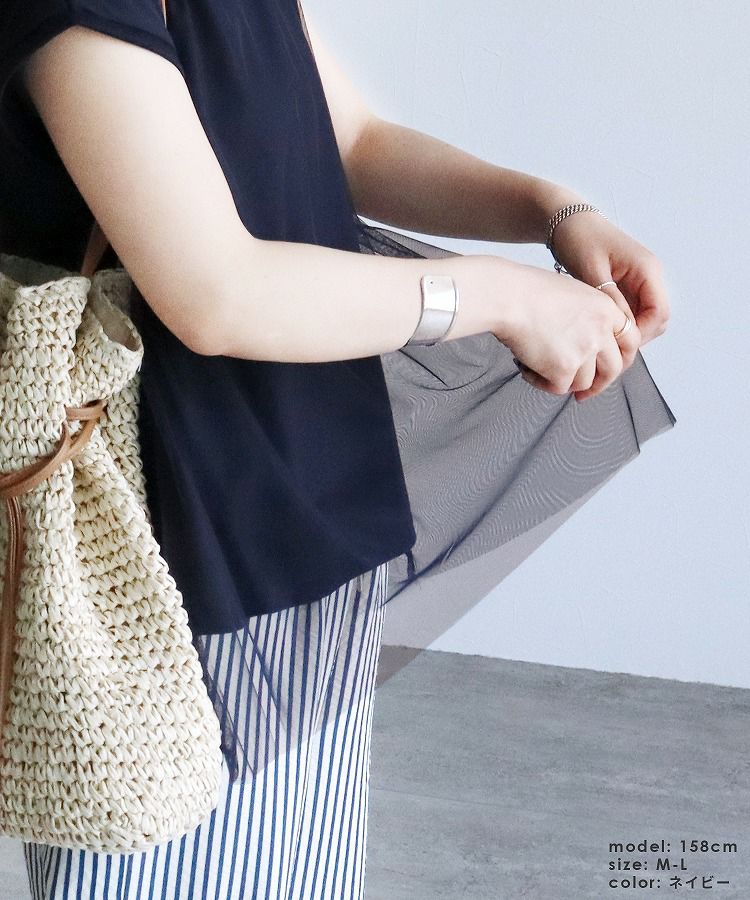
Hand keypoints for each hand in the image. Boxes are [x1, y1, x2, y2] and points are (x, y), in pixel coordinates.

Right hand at [496, 262, 642, 400]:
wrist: (507, 298)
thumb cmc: (526, 291)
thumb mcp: (570, 294)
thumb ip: (585, 317)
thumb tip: (583, 343)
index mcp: (605, 307)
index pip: (630, 340)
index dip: (619, 357)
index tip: (607, 369)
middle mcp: (601, 329)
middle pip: (614, 368)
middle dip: (599, 384)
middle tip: (583, 392)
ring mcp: (584, 350)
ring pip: (583, 383)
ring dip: (562, 381)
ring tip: (537, 369)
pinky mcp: (564, 368)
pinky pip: (558, 388)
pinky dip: (541, 383)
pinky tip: (526, 369)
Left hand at [547, 210, 670, 399]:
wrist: (565, 220)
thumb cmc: (578, 238)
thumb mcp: (591, 271)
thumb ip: (609, 299)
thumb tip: (621, 329)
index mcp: (647, 270)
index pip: (658, 314)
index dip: (640, 336)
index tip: (615, 348)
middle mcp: (648, 276)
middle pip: (654, 321)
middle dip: (634, 341)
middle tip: (606, 355)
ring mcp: (639, 282)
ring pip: (643, 320)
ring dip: (625, 336)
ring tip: (600, 349)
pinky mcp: (626, 286)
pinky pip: (630, 313)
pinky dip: (618, 326)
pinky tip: (597, 335)